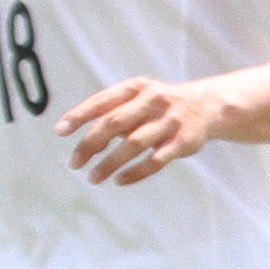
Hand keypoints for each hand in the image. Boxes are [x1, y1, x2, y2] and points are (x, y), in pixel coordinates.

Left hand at [61, 74, 236, 185]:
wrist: (209, 106)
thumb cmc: (161, 106)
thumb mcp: (139, 98)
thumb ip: (114, 114)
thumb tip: (86, 146)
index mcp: (137, 87)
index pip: (102, 101)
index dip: (79, 115)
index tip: (60, 132)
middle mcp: (153, 101)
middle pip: (115, 123)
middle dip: (90, 144)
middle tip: (74, 164)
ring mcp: (170, 121)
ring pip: (134, 144)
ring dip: (110, 163)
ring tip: (93, 178)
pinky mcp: (183, 142)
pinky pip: (156, 160)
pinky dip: (136, 172)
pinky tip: (120, 180)